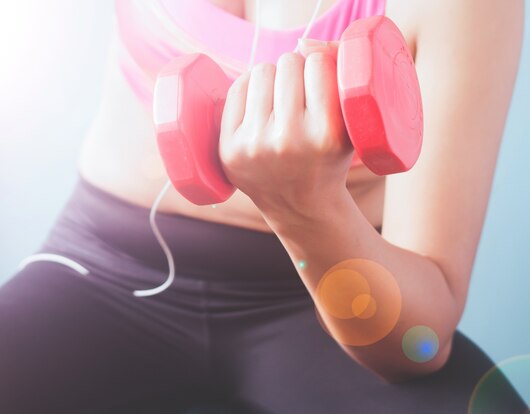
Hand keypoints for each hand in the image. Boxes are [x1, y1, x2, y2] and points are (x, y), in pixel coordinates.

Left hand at [219, 40, 352, 220]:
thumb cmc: (327, 158)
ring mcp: (254, 146)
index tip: (320, 85)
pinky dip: (251, 88)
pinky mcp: (229, 148)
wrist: (299, 205)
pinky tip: (260, 105)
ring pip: (262, 71)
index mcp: (325, 136)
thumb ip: (339, 80)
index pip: (318, 64)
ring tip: (280, 100)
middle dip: (296, 71)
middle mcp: (288, 141)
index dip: (321, 68)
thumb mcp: (349, 127)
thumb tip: (304, 43)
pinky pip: (238, 87)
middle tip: (299, 94)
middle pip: (288, 63)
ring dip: (273, 78)